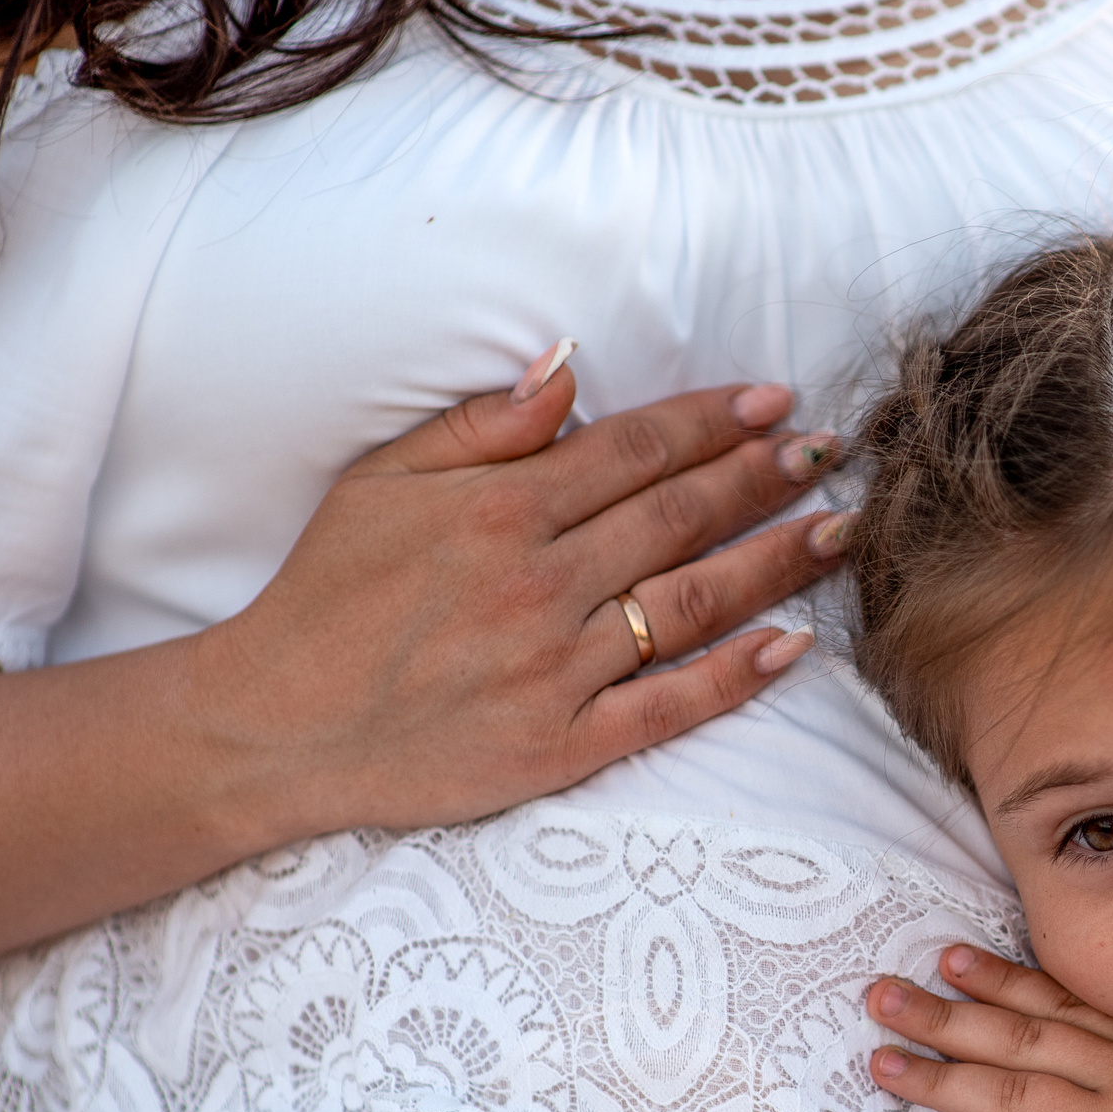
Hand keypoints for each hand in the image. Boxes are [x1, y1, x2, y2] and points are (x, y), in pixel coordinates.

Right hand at [195, 348, 848, 837]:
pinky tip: (793, 646)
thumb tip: (569, 366)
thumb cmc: (328, 596)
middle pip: (680, 518)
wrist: (274, 726)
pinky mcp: (562, 745)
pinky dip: (737, 676)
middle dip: (765, 478)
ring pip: (693, 603)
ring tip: (837, 532)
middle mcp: (538, 583)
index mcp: (499, 510)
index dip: (713, 422)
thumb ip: (481, 426)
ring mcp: (556, 668)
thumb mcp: (382, 485)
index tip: (775, 399)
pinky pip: (669, 707)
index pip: (634, 452)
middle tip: (831, 453)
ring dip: (776, 563)